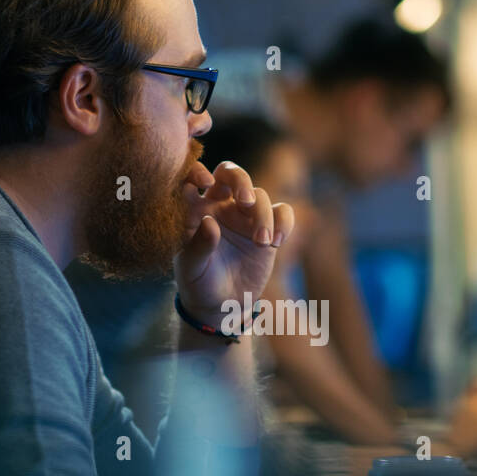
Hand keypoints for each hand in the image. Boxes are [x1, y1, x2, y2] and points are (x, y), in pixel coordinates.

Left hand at [175, 160, 294, 327]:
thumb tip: (210, 222)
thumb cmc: (198, 283)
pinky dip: (284, 222)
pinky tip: (277, 241)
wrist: (221, 305)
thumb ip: (199, 246)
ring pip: (260, 195)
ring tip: (263, 242)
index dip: (198, 170)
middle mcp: (221, 206)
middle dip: (242, 181)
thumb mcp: (192, 269)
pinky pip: (282, 212)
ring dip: (263, 215)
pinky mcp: (268, 229)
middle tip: (246, 202)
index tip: (204, 183)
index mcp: (195, 209)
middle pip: (232, 173)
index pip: (194, 176)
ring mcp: (245, 217)